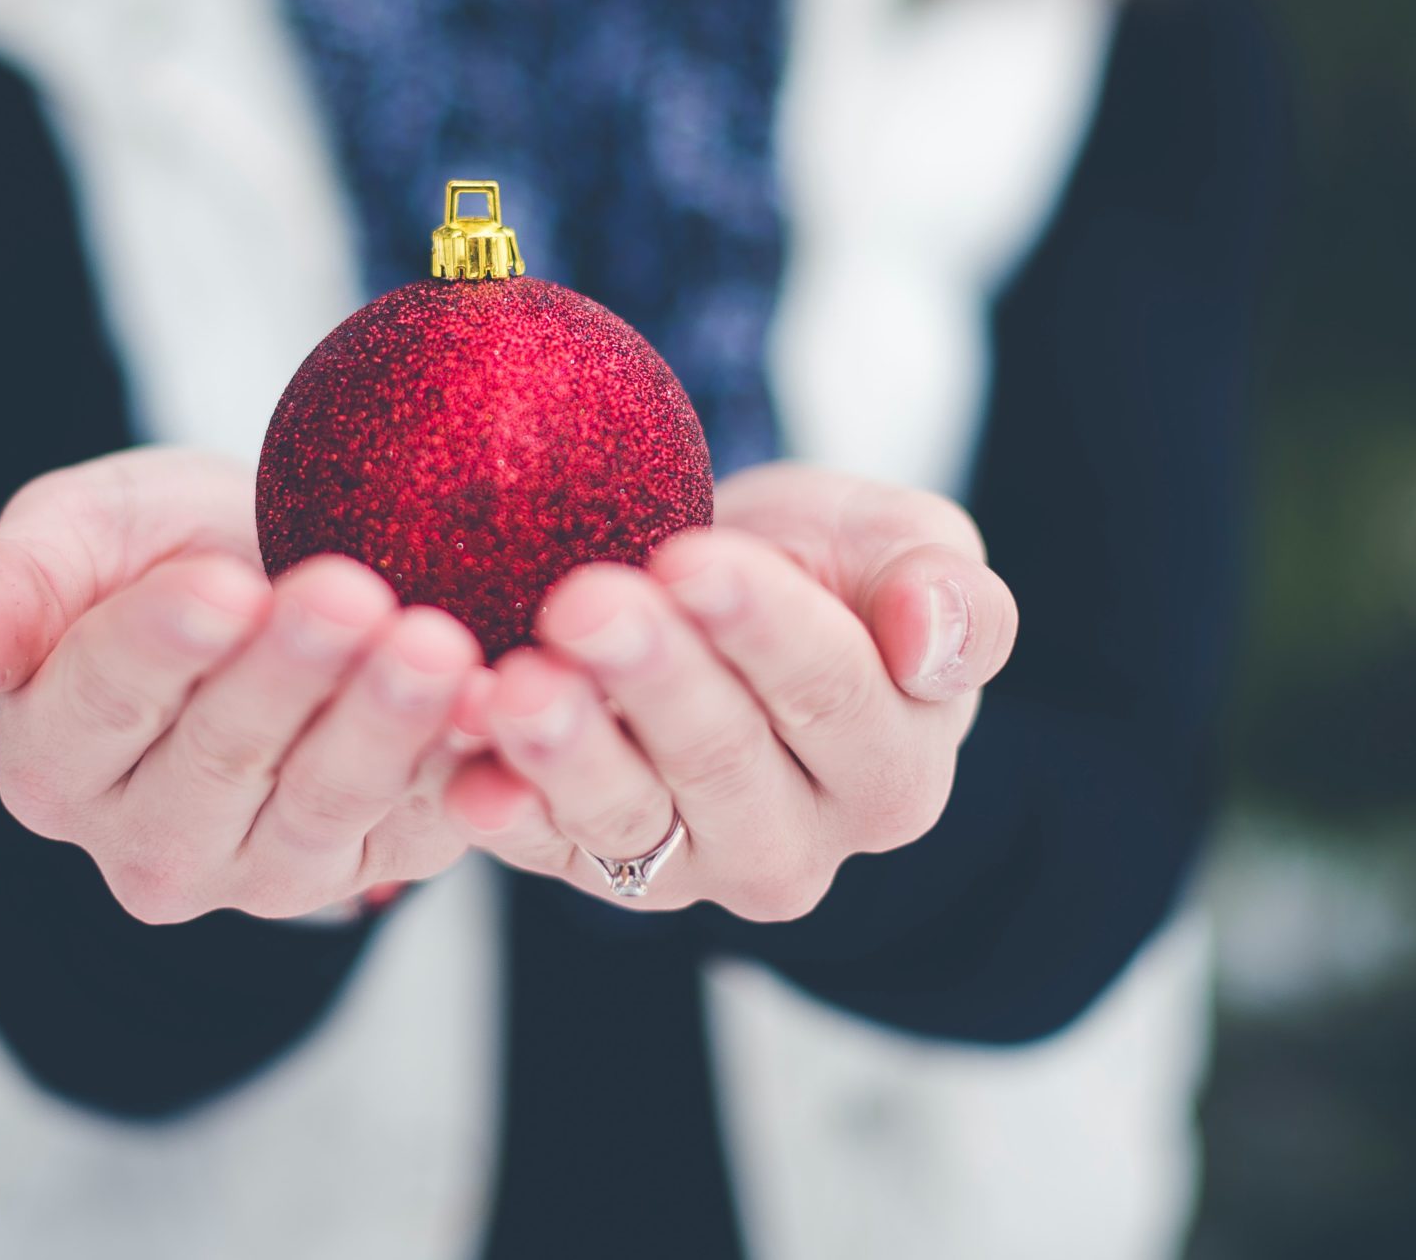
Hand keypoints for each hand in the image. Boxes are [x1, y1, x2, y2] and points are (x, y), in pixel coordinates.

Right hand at [0, 447, 481, 923]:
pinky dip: (461, 768)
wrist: (288, 576)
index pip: (99, 702)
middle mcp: (146, 842)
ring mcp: (262, 870)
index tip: (219, 585)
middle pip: (219, 758)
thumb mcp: (82, 532)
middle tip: (352, 594)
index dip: (160, 645)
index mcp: (53, 758)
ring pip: (323, 803)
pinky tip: (498, 705)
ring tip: (434, 644)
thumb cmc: (167, 549)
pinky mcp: (369, 868)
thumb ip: (16, 581)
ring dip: (384, 725)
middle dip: (290, 674)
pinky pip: (418, 825)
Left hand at [445, 463, 1018, 920]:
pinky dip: (500, 811)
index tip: (694, 560)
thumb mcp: (906, 548)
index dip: (762, 628)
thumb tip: (933, 636)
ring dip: (568, 754)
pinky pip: (540, 846)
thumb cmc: (822, 568)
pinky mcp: (585, 866)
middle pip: (723, 761)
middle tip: (586, 603)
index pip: (833, 694)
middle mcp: (795, 842)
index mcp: (893, 771)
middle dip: (651, 678)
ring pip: (628, 819)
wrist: (710, 590)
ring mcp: (685, 866)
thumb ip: (951, 596)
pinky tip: (464, 777)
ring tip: (518, 689)